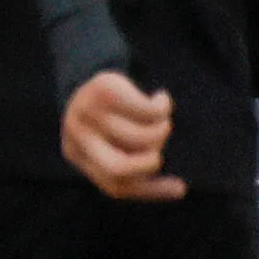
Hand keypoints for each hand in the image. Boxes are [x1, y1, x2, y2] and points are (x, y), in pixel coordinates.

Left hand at [61, 71, 183, 202]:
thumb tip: (180, 190)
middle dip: (148, 163)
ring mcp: (89, 114)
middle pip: (118, 168)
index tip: (180, 188)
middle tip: (160, 153)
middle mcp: (78, 137)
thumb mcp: (111, 141)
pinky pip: (145, 110)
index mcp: (77, 155)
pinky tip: (160, 99)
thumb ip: (136, 168)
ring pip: (138, 137)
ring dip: (160, 130)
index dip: (150, 190)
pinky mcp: (105, 91)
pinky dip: (161, 107)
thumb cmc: (106, 113)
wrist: (86, 67)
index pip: (115, 186)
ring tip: (161, 120)